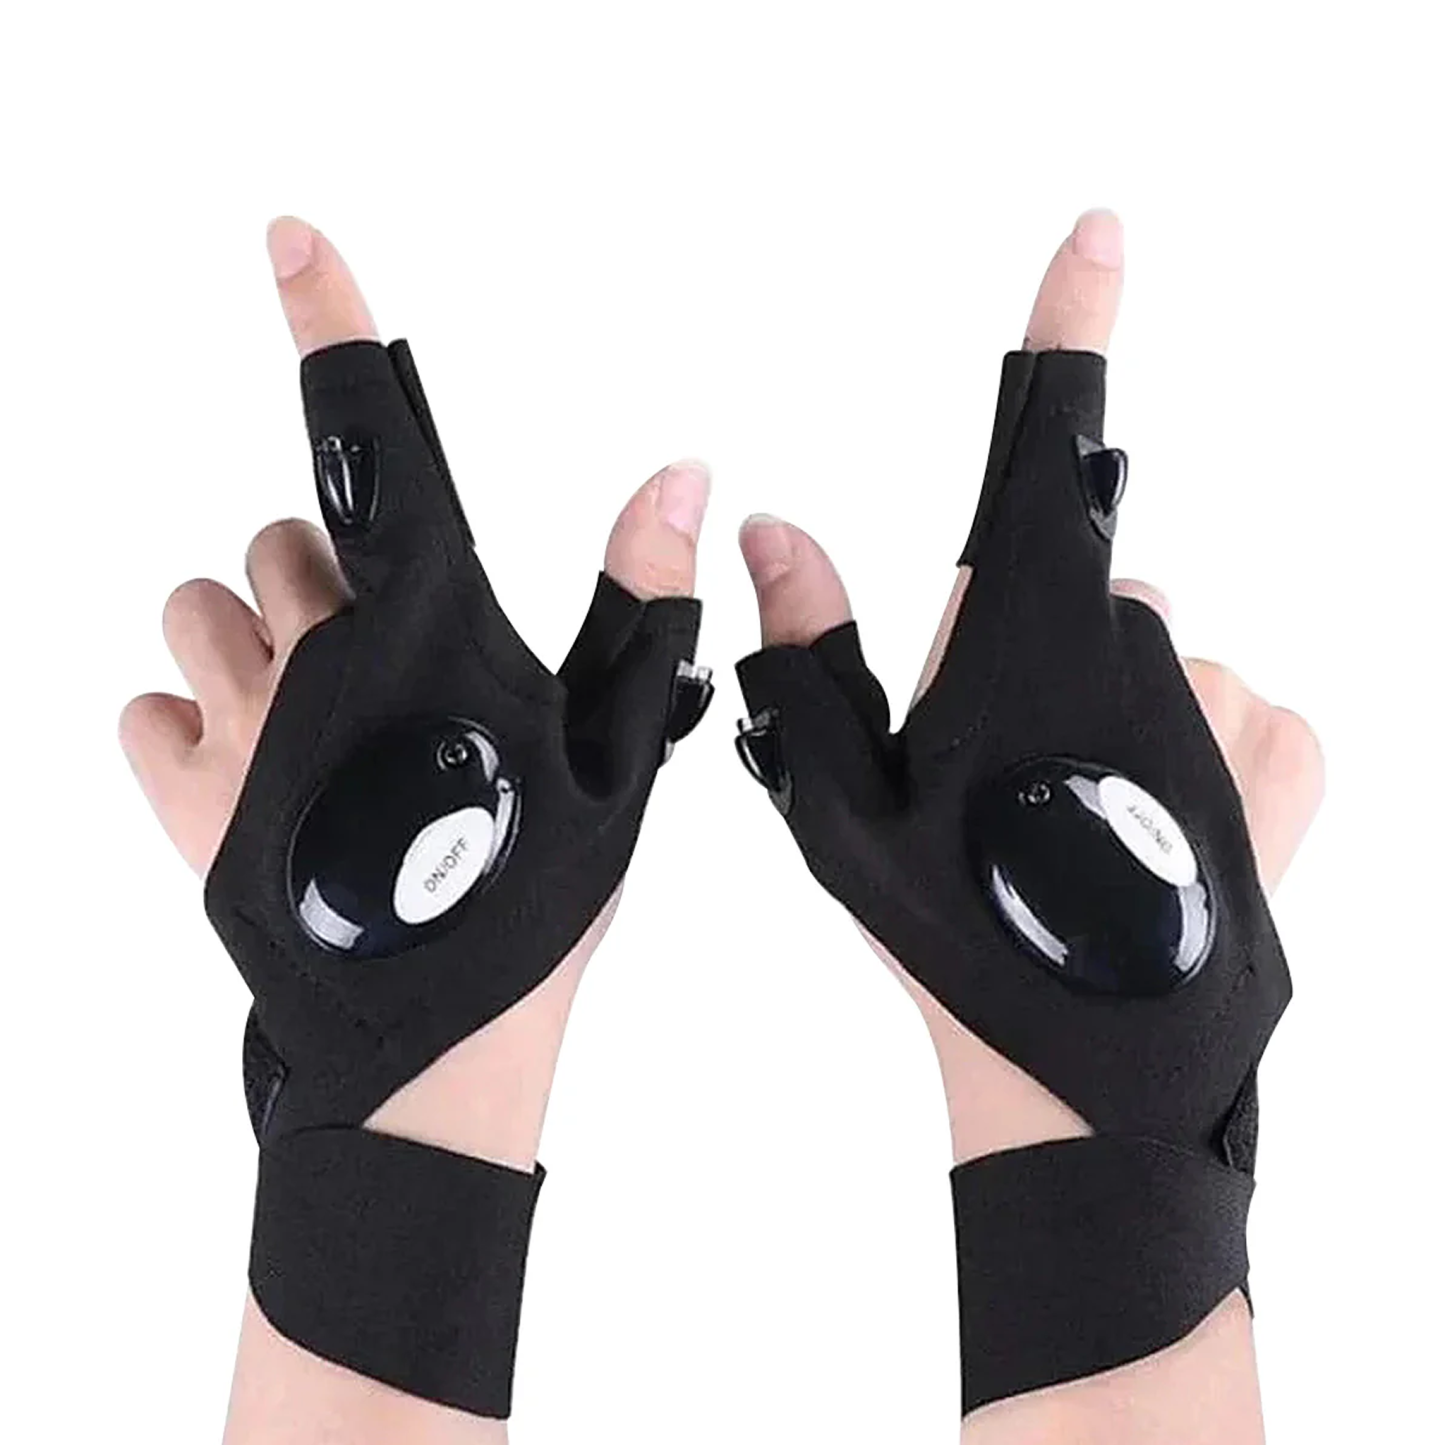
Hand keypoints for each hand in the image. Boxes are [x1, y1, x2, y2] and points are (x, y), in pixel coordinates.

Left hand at [118, 216, 711, 1168]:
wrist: (431, 1042)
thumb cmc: (537, 898)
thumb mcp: (618, 749)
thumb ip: (643, 600)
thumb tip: (679, 472)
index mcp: (428, 627)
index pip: (375, 441)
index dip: (331, 322)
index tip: (290, 237)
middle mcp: (315, 651)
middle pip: (284, 534)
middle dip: (330, 576)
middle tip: (394, 671)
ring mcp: (235, 724)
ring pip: (205, 604)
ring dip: (260, 635)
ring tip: (326, 724)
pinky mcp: (180, 794)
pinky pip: (146, 700)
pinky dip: (192, 714)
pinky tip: (257, 769)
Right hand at [736, 207, 1324, 1163]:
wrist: (1092, 1072)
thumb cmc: (952, 936)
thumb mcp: (841, 794)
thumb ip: (807, 646)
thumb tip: (770, 526)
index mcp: (1030, 630)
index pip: (1047, 441)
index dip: (1071, 322)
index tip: (1100, 235)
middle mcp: (1148, 639)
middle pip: (1071, 593)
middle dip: (1022, 653)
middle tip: (986, 774)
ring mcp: (1228, 701)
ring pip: (1149, 660)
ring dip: (1101, 714)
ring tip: (1060, 825)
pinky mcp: (1288, 760)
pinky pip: (1231, 712)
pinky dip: (1187, 750)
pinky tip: (1143, 831)